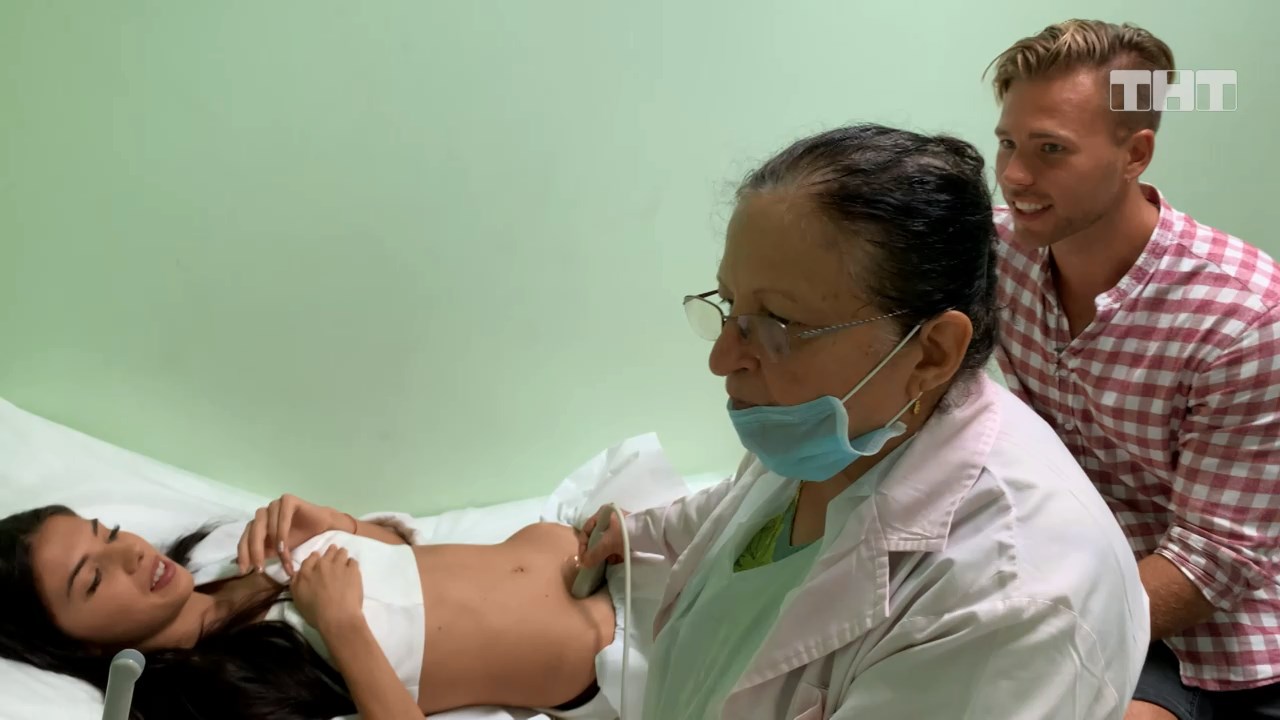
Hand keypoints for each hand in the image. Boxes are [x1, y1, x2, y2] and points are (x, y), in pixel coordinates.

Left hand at [237, 493, 351, 575]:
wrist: (324, 529)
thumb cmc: (301, 539)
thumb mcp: (277, 551)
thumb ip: (262, 554)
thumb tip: (242, 566)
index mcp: (258, 525)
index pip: (245, 538)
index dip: (243, 554)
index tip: (245, 571)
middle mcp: (264, 513)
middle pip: (252, 531)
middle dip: (254, 551)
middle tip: (260, 569)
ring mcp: (275, 505)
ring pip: (265, 524)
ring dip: (272, 544)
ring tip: (281, 559)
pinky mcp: (288, 500)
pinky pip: (281, 517)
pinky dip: (281, 533)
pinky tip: (284, 547)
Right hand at [290, 545, 363, 634]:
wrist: (338, 618)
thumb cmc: (316, 614)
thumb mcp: (298, 599)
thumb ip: (297, 583)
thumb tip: (298, 574)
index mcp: (306, 573)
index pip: (311, 557)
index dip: (316, 558)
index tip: (320, 562)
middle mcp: (321, 565)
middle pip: (328, 552)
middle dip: (331, 554)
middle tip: (333, 562)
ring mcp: (338, 565)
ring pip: (341, 552)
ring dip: (342, 556)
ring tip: (344, 564)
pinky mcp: (352, 569)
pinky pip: (353, 561)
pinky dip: (352, 566)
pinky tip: (352, 574)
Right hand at [577, 506, 630, 568]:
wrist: (648, 533)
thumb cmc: (624, 533)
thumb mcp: (607, 543)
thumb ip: (593, 554)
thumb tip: (584, 564)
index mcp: (602, 513)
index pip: (586, 530)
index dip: (583, 545)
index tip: (583, 558)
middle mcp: (610, 517)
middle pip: (596, 537)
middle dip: (596, 551)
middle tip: (594, 561)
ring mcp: (619, 525)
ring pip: (607, 542)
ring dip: (606, 554)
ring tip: (608, 561)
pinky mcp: (628, 533)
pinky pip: (617, 545)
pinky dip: (615, 553)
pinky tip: (617, 560)